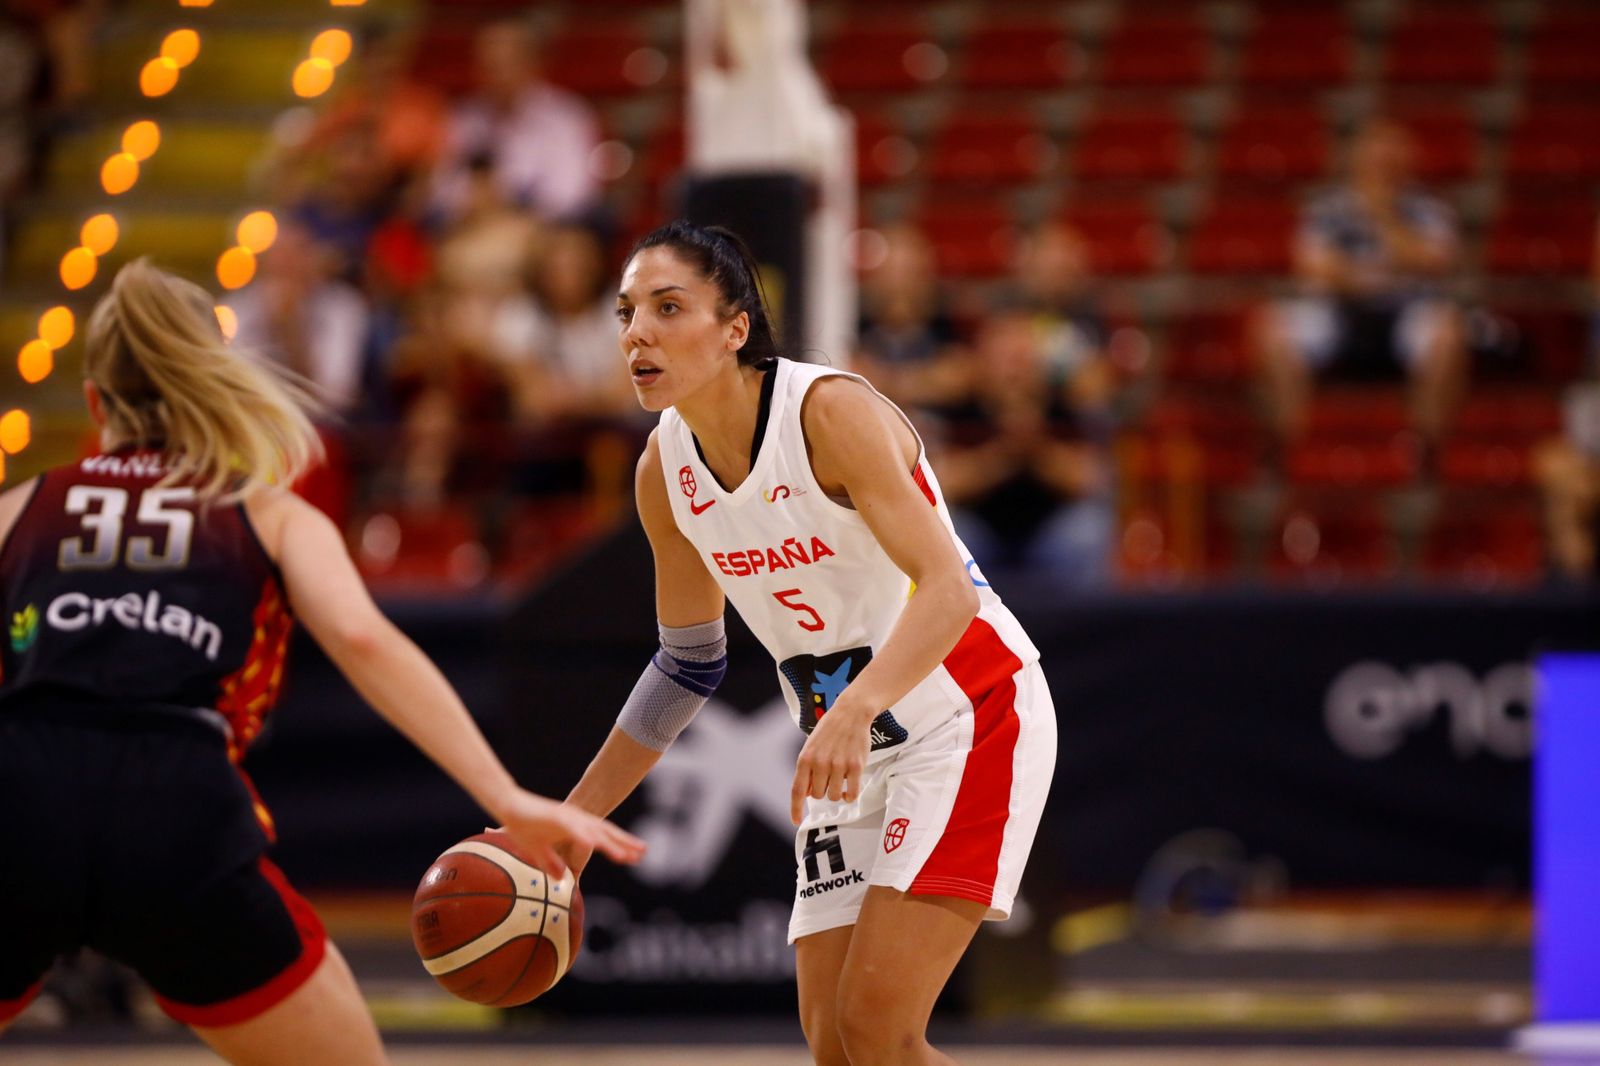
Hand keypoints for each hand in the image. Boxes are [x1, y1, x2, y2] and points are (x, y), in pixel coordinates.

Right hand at [493, 789, 644, 877]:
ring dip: (609, 844)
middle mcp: (576, 820)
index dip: (619, 845)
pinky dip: (584, 837)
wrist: (509, 806)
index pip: (602, 836)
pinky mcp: (555, 818)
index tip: (634, 856)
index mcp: (575, 825)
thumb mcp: (539, 851)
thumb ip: (550, 863)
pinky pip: (573, 830)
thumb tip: (560, 878)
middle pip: (605, 832)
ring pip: (593, 832)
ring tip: (624, 856)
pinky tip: (594, 845)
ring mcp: (567, 818)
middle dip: (624, 843)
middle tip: (642, 853)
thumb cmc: (523, 827)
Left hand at [790, 700, 872, 824]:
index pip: (797, 790)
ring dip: (837, 792)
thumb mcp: (811, 747)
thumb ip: (807, 769)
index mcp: (805, 758)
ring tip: (840, 779)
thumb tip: (807, 793)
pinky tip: (849, 788)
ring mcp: (838, 765)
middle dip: (822, 791)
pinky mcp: (856, 766)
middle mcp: (820, 763)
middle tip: (829, 778)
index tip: (795, 821)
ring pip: (834, 796)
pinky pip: (851, 793)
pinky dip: (850, 795)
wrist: (851, 713)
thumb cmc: (830, 730)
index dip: (796, 809)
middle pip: (818, 796)